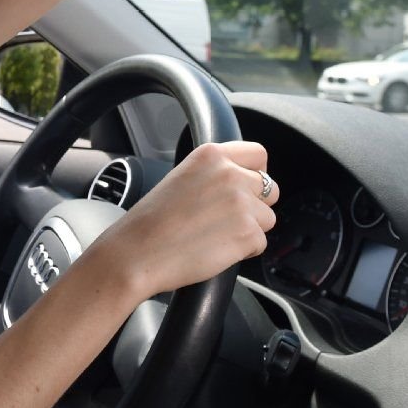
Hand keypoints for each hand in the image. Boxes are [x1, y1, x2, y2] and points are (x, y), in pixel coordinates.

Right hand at [92, 141, 278, 300]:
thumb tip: (240, 182)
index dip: (256, 173)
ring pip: (267, 218)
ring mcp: (241, 203)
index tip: (248, 186)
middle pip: (270, 188)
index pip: (258, 154)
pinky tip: (217, 249)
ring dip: (250, 229)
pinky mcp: (247, 233)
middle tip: (228, 218)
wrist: (138, 253)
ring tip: (217, 235)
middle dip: (256, 205)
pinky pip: (260, 242)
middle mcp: (230, 174)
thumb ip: (213, 174)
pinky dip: (244, 250)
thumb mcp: (181, 178)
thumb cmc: (151, 223)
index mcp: (211, 156)